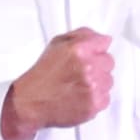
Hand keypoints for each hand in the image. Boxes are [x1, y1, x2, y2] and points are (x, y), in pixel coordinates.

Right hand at [0, 29, 114, 139]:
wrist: (31, 102)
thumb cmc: (42, 75)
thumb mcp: (56, 45)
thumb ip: (82, 36)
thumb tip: (102, 39)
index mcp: (78, 49)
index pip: (104, 42)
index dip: (96, 49)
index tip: (91, 54)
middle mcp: (88, 66)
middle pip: (109, 62)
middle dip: (97, 65)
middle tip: (80, 72)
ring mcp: (93, 86)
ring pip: (109, 80)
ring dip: (98, 82)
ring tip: (79, 85)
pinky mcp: (95, 104)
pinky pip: (106, 97)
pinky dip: (96, 98)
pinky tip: (81, 96)